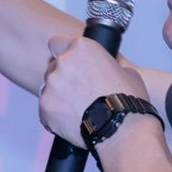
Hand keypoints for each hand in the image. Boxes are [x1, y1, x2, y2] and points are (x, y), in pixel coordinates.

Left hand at [36, 30, 137, 144]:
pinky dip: (55, 115)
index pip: (57, 42)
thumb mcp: (126, 72)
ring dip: (59, 97)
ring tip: (78, 110)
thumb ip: (106, 66)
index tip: (68, 63)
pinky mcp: (45, 106)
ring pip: (49, 88)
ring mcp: (52, 85)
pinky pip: (46, 109)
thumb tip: (103, 72)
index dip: (62, 53)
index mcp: (82, 48)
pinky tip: (71, 122)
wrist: (120, 129)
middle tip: (78, 92)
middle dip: (63, 78)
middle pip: (53, 67)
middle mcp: (63, 62)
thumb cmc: (126, 101)